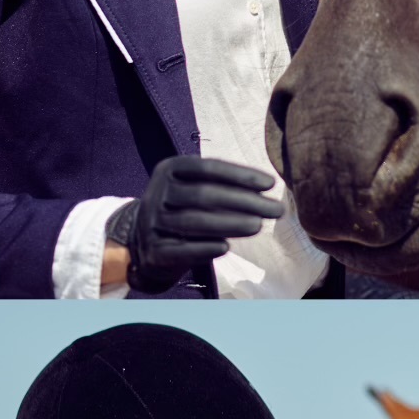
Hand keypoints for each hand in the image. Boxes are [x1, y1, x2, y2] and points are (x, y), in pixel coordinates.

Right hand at [124, 152, 283, 289]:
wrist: (143, 241)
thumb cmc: (182, 210)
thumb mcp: (193, 189)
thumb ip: (221, 186)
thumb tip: (266, 189)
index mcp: (170, 169)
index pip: (208, 168)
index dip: (240, 175)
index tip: (270, 184)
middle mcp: (158, 192)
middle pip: (204, 195)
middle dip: (244, 201)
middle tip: (275, 209)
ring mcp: (154, 222)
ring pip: (194, 222)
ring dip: (230, 224)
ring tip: (258, 226)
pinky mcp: (154, 251)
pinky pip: (182, 250)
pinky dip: (204, 249)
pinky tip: (226, 247)